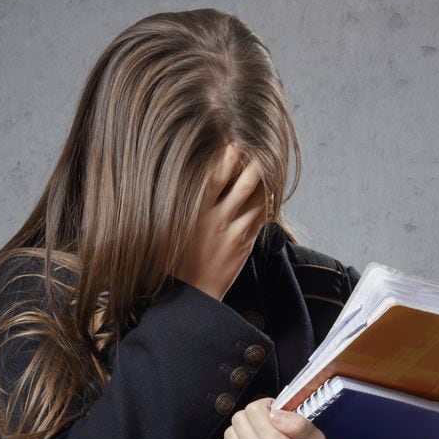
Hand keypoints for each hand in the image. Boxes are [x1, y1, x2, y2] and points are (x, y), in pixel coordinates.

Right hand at [171, 143, 269, 300]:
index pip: (216, 175)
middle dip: (252, 164)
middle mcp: (217, 218)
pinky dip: (266, 203)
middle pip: (243, 182)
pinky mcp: (244, 244)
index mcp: (195, 211)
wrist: (190, 294)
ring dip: (262, 182)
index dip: (227, 156)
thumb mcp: (171, 228)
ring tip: (264, 169)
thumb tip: (188, 181)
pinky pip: (261, 218)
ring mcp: (233, 231)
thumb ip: (182, 205)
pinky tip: (267, 194)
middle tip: (256, 152)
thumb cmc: (174, 260)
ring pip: (257, 199)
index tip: (233, 143)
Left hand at [217, 397, 344, 438]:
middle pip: (238, 420)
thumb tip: (273, 412)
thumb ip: (298, 424)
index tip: (274, 413)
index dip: (264, 406)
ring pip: (228, 434)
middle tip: (267, 425)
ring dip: (242, 431)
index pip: (253, 410)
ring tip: (258, 437)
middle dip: (252, 417)